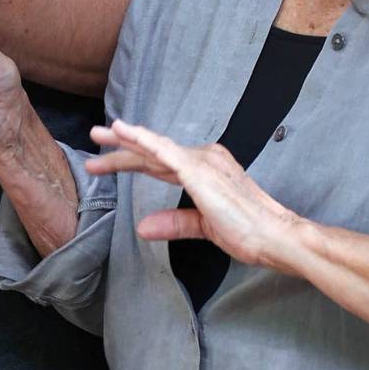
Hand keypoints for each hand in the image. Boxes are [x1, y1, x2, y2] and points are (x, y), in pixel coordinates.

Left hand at [86, 119, 300, 271]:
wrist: (274, 236)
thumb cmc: (249, 232)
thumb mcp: (204, 227)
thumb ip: (174, 223)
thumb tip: (142, 228)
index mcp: (205, 170)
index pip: (161, 163)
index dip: (133, 161)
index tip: (106, 164)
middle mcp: (203, 159)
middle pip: (153, 152)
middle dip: (122, 147)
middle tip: (94, 139)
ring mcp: (201, 162)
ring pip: (155, 149)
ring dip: (125, 141)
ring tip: (99, 135)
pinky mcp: (199, 170)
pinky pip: (165, 151)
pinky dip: (143, 140)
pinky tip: (124, 132)